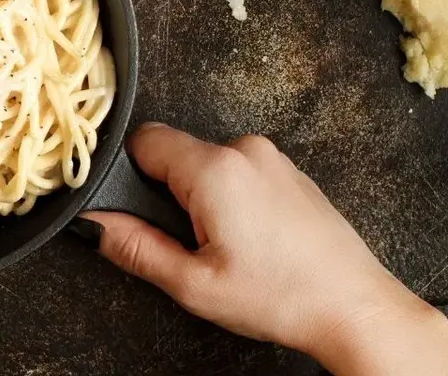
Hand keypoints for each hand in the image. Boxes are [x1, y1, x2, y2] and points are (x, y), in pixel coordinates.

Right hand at [81, 123, 447, 375]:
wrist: (355, 307)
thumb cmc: (283, 297)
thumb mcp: (193, 283)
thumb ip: (135, 248)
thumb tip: (92, 224)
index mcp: (216, 169)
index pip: (144, 140)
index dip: (129, 176)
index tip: (139, 212)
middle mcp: (245, 150)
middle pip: (175, 153)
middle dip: (168, 194)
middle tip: (188, 243)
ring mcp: (272, 158)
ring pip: (206, 164)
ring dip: (200, 198)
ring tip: (226, 248)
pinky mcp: (289, 172)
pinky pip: (238, 172)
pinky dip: (229, 200)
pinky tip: (250, 242)